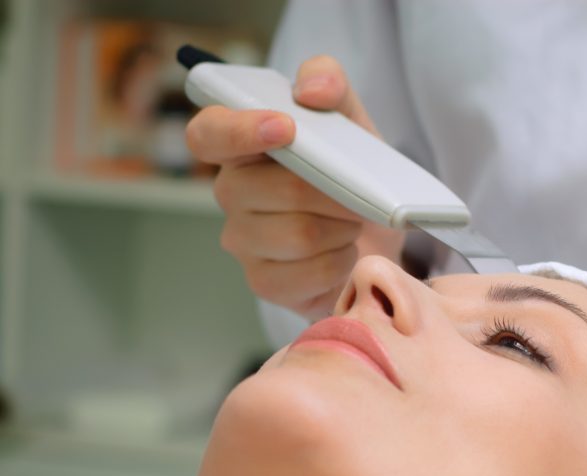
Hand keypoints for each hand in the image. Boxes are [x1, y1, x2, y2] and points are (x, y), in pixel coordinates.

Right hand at [185, 55, 403, 320]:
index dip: (239, 131)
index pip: (208, 134)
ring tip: (350, 221)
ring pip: (295, 234)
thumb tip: (310, 90)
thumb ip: (330, 83)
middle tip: (356, 193)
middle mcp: (231, 192)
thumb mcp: (350, 119)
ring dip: (339, 227)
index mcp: (240, 144)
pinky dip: (338, 263)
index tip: (285, 128)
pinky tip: (343, 253)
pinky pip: (303, 275)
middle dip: (329, 192)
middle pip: (270, 191)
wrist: (376, 232)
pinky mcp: (265, 281)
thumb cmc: (351, 170)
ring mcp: (243, 240)